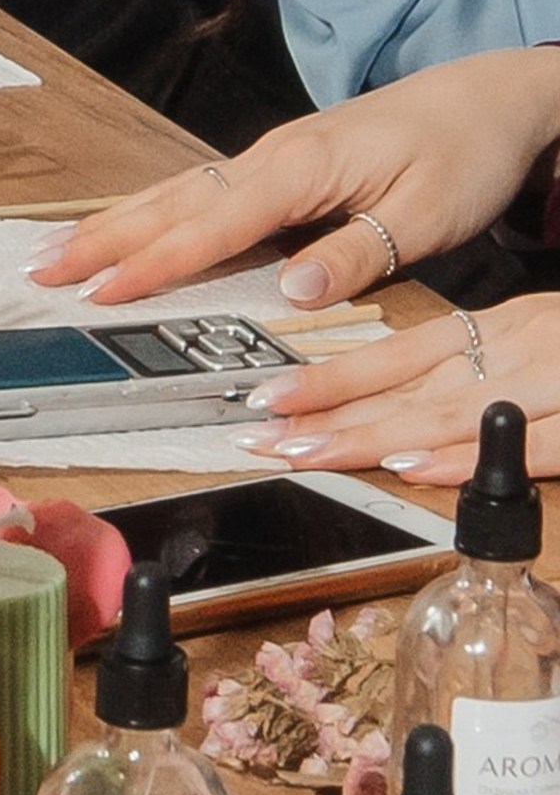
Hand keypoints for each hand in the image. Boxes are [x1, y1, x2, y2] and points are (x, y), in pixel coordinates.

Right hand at [38, 48, 559, 313]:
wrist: (490, 99)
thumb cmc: (463, 155)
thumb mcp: (429, 215)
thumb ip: (356, 252)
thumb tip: (289, 290)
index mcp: (303, 167)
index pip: (215, 222)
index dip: (157, 261)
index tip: (102, 291)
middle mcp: (274, 156)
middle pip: (175, 200)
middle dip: (106, 238)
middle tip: (39, 270)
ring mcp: (273, 157)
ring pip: (179, 191)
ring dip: (118, 223)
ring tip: (59, 252)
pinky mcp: (282, 165)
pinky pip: (203, 191)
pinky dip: (155, 212)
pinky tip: (132, 230)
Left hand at [243, 296, 559, 484]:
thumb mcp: (534, 341)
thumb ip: (475, 370)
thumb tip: (402, 417)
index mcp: (498, 329)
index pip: (394, 355)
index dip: (328, 379)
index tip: (267, 400)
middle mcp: (515, 348)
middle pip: (407, 387)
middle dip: (329, 416)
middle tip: (263, 437)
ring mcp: (552, 381)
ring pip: (451, 411)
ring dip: (376, 435)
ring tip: (313, 452)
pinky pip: (527, 439)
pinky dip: (470, 453)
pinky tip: (418, 465)